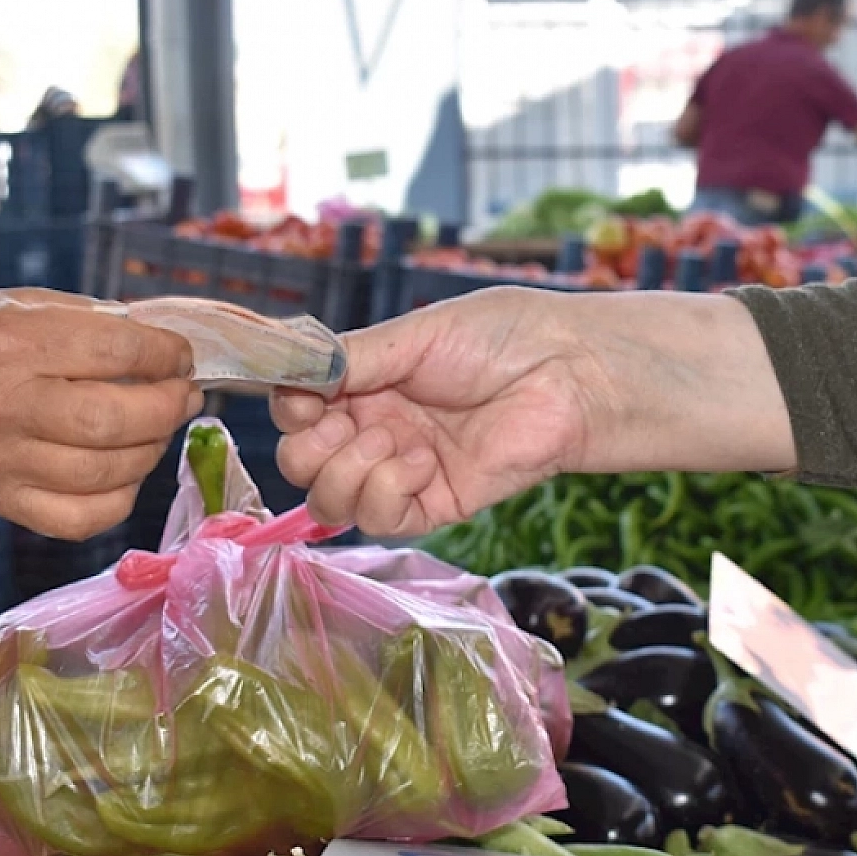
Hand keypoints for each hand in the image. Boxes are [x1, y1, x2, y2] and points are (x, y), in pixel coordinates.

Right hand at [0, 289, 200, 540]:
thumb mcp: (14, 304)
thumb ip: (88, 317)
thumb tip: (159, 342)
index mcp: (9, 343)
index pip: (113, 352)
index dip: (164, 354)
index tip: (180, 356)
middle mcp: (4, 406)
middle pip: (114, 421)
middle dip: (169, 406)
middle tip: (185, 395)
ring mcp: (3, 463)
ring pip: (108, 473)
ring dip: (153, 450)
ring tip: (158, 427)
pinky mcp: (5, 503)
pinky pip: (84, 518)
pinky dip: (123, 497)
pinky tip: (127, 470)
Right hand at [272, 288, 612, 535]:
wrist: (567, 372)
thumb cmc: (504, 338)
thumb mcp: (415, 335)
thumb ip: (352, 357)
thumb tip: (291, 368)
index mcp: (367, 384)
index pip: (296, 410)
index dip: (289, 407)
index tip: (306, 394)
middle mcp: (377, 429)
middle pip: (301, 464)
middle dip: (309, 447)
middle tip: (348, 422)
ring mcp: (403, 471)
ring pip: (330, 502)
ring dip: (345, 472)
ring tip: (390, 440)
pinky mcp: (435, 505)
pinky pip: (380, 520)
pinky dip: (386, 491)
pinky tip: (420, 462)